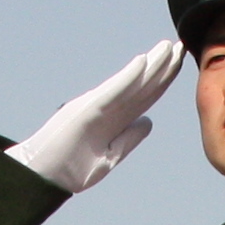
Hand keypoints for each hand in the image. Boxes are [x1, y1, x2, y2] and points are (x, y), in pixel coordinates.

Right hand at [5, 38, 184, 193]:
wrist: (42, 177)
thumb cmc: (70, 169)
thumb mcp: (109, 157)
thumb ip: (128, 139)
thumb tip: (148, 121)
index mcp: (115, 120)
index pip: (146, 96)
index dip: (164, 80)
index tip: (180, 62)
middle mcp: (108, 109)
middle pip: (142, 85)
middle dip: (163, 67)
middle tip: (181, 46)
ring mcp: (96, 107)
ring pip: (131, 83)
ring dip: (151, 65)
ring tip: (168, 48)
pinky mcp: (85, 110)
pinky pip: (112, 91)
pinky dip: (127, 77)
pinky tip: (142, 62)